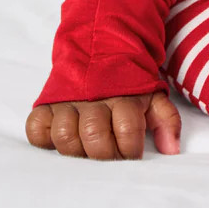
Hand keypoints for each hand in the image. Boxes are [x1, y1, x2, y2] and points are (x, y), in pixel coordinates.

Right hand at [25, 91, 181, 159]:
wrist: (100, 50)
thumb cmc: (128, 83)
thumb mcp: (153, 96)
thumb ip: (167, 121)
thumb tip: (171, 150)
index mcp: (123, 96)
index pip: (127, 131)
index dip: (130, 150)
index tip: (132, 156)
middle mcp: (94, 98)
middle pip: (94, 135)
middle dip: (104, 155)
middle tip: (109, 157)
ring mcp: (67, 101)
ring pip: (65, 135)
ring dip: (76, 149)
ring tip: (86, 150)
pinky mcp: (45, 105)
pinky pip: (36, 128)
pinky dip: (44, 139)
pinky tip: (59, 139)